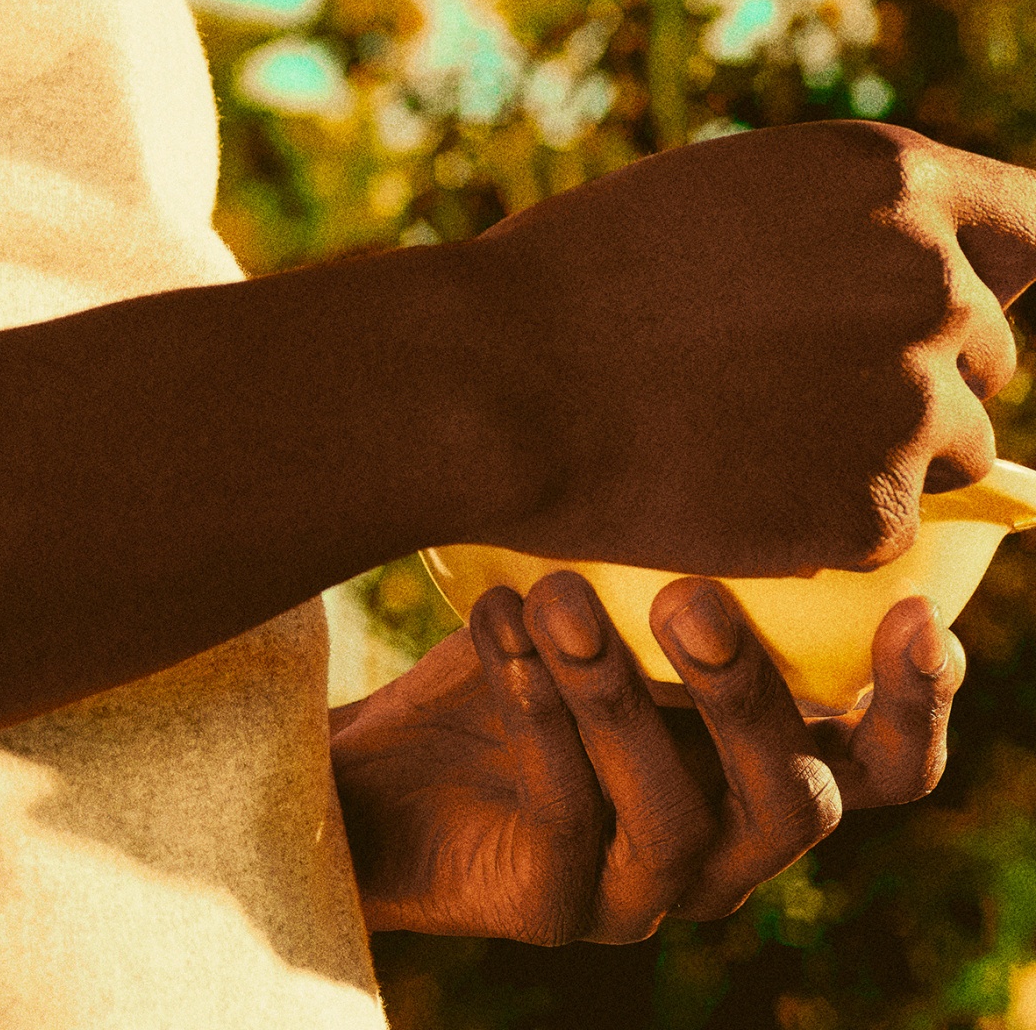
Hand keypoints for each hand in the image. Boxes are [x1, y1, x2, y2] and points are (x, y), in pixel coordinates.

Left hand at [328, 569, 962, 944]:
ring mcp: (648, 887)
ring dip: (619, 699)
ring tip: (560, 599)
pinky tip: (500, 623)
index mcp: (773, 756)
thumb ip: (681, 528)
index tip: (916, 614)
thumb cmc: (526, 636)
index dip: (918, 704)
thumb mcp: (609, 570)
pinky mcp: (559, 908)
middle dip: (751, 696)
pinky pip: (568, 824)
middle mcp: (732, 836)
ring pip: (676, 822)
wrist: (388, 747)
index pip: (888, 764)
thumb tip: (734, 400)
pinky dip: (538, 719)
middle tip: (693, 597)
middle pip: (798, 804)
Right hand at [464, 121, 1035, 574]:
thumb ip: (851, 223)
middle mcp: (931, 278)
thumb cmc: (593, 270)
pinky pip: (890, 521)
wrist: (505, 377)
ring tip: (754, 431)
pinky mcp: (879, 508)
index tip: (977, 299)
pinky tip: (736, 484)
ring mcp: (913, 398)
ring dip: (884, 449)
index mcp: (895, 176)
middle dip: (922, 369)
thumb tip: (941, 272)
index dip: (1004, 269)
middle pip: (992, 348)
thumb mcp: (740, 192)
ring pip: (957, 445)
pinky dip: (830, 519)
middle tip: (798, 381)